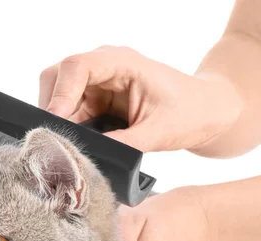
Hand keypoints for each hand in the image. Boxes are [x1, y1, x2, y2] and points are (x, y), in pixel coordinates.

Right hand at [38, 45, 241, 152]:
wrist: (207, 112)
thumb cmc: (191, 112)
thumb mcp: (157, 133)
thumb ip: (122, 144)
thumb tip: (90, 157)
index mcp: (121, 62)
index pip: (76, 67)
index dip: (60, 94)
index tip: (56, 122)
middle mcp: (105, 67)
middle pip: (58, 77)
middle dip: (52, 107)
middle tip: (56, 139)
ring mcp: (99, 83)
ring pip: (60, 97)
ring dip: (60, 122)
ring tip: (67, 147)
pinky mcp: (98, 101)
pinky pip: (72, 112)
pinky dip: (69, 129)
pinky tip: (76, 146)